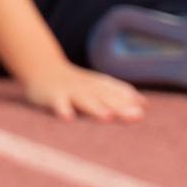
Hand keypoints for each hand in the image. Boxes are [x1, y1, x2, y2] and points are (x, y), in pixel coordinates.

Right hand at [21, 62, 144, 122]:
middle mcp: (87, 88)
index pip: (116, 92)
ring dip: (96, 109)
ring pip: (84, 101)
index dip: (128, 101)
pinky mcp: (53, 97)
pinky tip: (68, 119)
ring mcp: (70, 92)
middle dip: (120, 107)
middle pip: (105, 98)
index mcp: (98, 86)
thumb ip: (119, 96)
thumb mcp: (97, 86)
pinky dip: (63, 110)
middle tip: (135, 116)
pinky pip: (58, 104)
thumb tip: (145, 105)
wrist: (41, 67)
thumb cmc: (74, 83)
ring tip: (108, 118)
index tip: (142, 111)